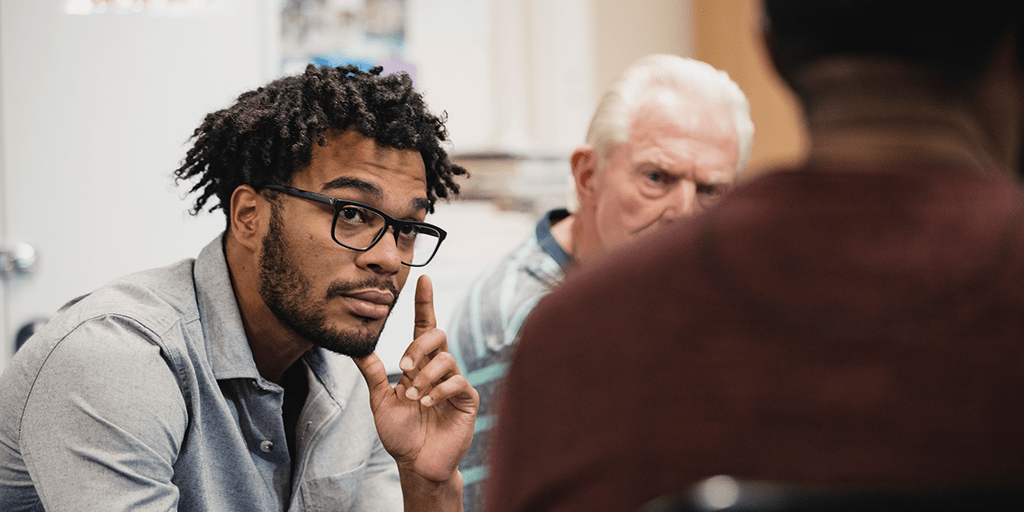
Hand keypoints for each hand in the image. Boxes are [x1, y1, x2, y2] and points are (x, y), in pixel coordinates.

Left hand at [353, 274, 478, 481]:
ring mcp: (455, 383)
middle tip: (403, 365)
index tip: (423, 279)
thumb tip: (356, 348)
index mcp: (420, 364)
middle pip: (437, 335)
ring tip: (413, 396)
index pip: (424, 326)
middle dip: (419, 346)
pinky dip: (438, 389)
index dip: (424, 302)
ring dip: (425, 375)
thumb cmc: (401, 434)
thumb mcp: (380, 401)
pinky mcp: (467, 399)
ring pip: (445, 359)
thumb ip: (373, 374)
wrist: (416, 463)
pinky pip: (457, 382)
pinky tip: (426, 401)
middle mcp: (439, 369)